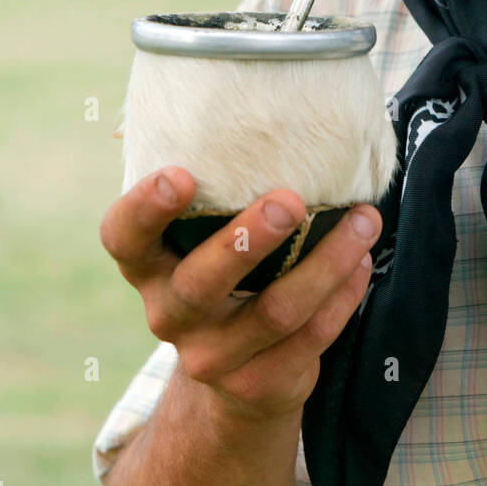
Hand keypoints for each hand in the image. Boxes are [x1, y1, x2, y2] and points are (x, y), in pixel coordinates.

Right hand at [99, 168, 381, 420]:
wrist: (236, 377)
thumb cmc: (226, 270)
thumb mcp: (202, 238)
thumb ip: (218, 190)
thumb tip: (272, 100)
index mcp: (147, 266)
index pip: (123, 237)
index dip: (145, 208)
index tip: (180, 173)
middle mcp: (169, 313)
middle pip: (201, 282)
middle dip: (247, 240)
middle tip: (290, 201)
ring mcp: (211, 356)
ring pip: (273, 313)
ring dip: (325, 263)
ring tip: (363, 220)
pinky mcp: (257, 385)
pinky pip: (307, 341)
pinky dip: (341, 298)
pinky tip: (360, 263)